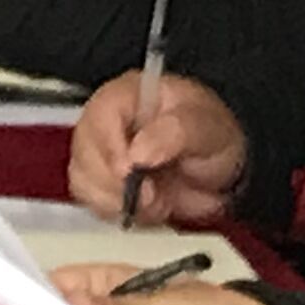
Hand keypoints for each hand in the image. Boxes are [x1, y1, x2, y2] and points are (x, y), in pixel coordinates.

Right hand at [69, 69, 249, 226]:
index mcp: (129, 94)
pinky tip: (143, 208)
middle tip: (151, 195)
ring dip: (115, 199)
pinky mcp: (102, 181)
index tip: (129, 172)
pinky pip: (90, 199)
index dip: (109, 144)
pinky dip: (115, 210)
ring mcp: (100, 151)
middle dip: (115, 180)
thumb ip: (174, 134)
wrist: (222, 171)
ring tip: (154, 202)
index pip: (102, 113)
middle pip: (84, 148)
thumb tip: (138, 154)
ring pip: (82, 177)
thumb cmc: (212, 137)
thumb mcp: (205, 127)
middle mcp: (106, 120)